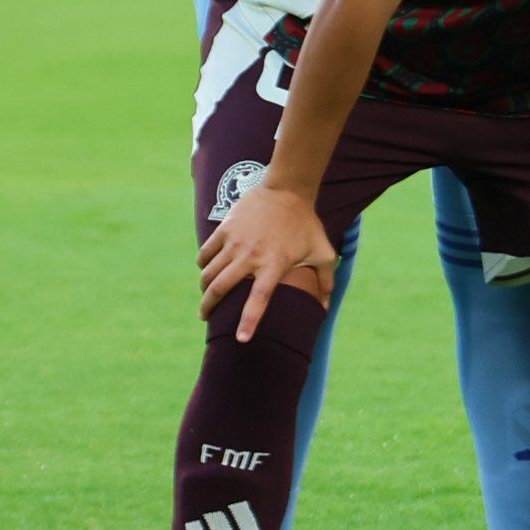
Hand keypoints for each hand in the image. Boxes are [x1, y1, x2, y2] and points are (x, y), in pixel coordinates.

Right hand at [198, 180, 335, 339]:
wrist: (287, 189)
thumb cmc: (306, 224)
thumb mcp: (322, 251)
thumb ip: (326, 280)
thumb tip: (325, 308)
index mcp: (274, 265)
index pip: (258, 300)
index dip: (248, 322)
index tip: (240, 340)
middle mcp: (251, 256)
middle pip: (220, 289)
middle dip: (208, 308)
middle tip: (206, 318)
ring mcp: (235, 242)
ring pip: (209, 273)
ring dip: (204, 288)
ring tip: (206, 296)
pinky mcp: (224, 229)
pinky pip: (205, 254)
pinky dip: (203, 265)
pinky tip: (206, 270)